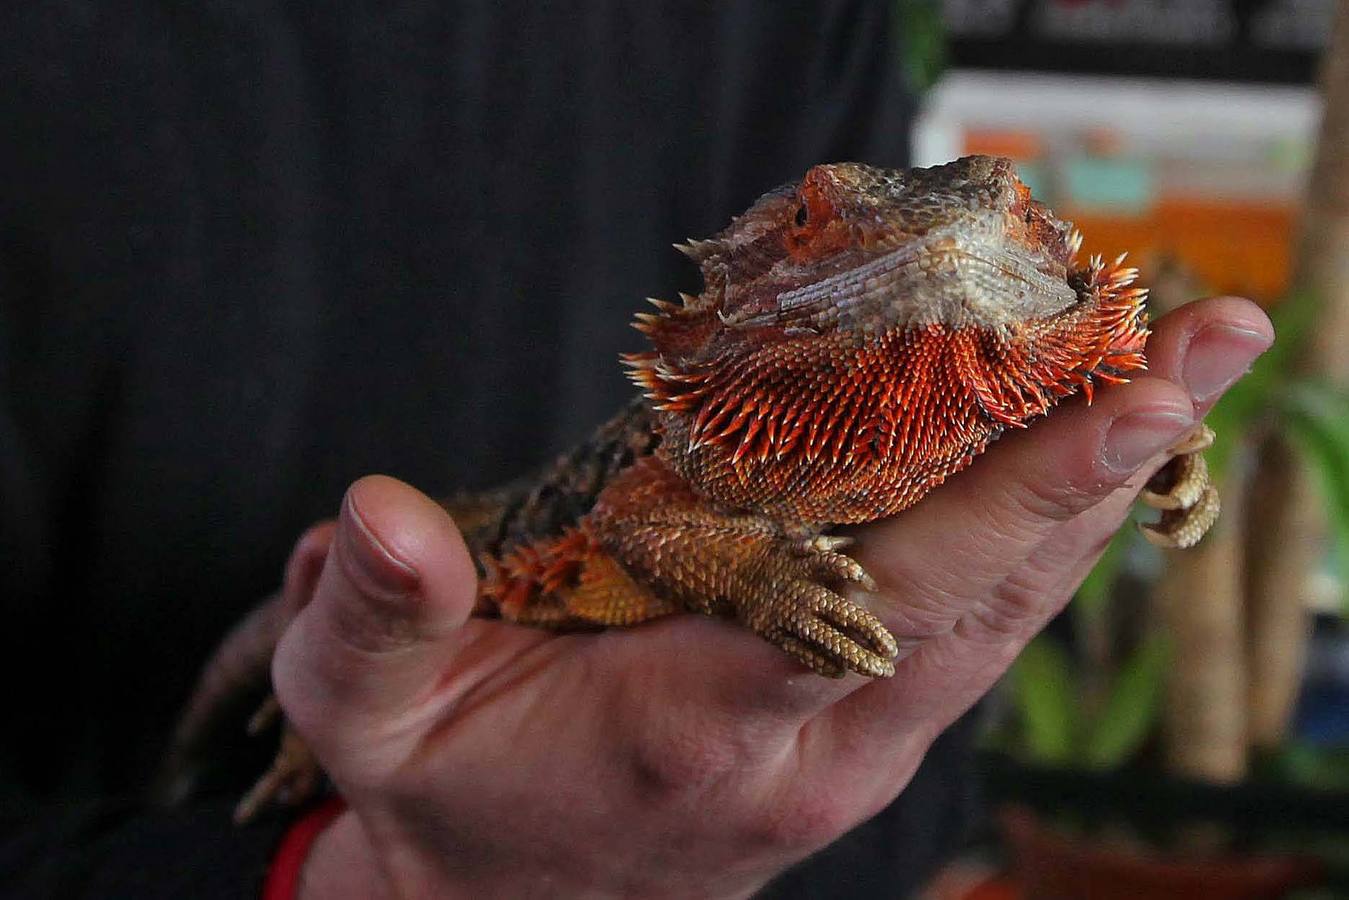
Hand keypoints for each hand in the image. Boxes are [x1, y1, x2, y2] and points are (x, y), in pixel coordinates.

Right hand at [274, 297, 1271, 898]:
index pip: (882, 600)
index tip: (1130, 402)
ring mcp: (852, 745)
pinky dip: (1035, 541)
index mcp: (700, 725)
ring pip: (1005, 616)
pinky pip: (972, 629)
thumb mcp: (368, 714)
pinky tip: (1077, 467)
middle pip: (994, 597)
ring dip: (1096, 499)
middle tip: (1214, 342)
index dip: (1009, 498)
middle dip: (1108, 467)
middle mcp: (812, 740)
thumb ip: (370, 614)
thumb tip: (377, 511)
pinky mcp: (856, 731)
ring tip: (1178, 379)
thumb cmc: (445, 797)